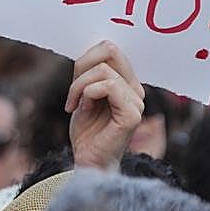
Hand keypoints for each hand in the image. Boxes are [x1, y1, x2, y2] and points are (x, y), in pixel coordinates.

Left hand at [66, 41, 144, 170]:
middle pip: (109, 51)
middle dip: (82, 67)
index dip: (85, 58)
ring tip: (75, 105)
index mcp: (127, 82)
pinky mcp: (132, 114)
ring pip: (103, 71)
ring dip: (79, 86)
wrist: (88, 161)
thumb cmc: (87, 132)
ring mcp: (136, 102)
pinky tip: (82, 110)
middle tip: (72, 92)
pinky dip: (87, 94)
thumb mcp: (82, 94)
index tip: (74, 82)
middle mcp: (136, 89)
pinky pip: (108, 86)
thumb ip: (88, 74)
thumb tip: (88, 48)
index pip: (110, 48)